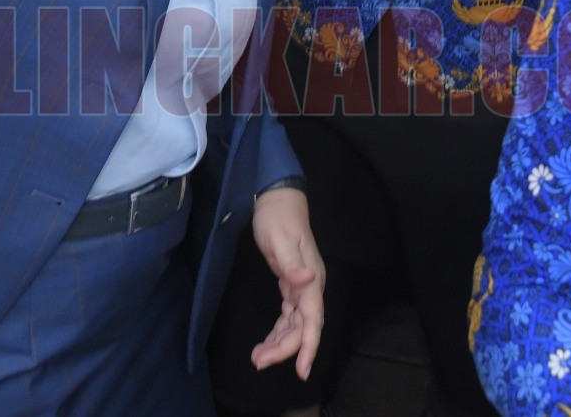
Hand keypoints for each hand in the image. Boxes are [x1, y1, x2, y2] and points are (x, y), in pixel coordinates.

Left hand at [249, 185, 324, 377]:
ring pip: (295, 325)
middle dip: (284, 349)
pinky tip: (267, 343)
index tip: (302, 371)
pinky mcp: (291, 286)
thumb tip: (308, 281)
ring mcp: (302, 288)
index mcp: (311, 279)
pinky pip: (288, 317)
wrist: (277, 200)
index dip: (308, 346)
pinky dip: (278, 331)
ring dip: (279, 343)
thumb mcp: (279, 238)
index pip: (313, 319)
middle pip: (302, 327)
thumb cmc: (277, 218)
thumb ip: (292, 263)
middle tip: (259, 361)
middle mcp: (310, 287)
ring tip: (257, 357)